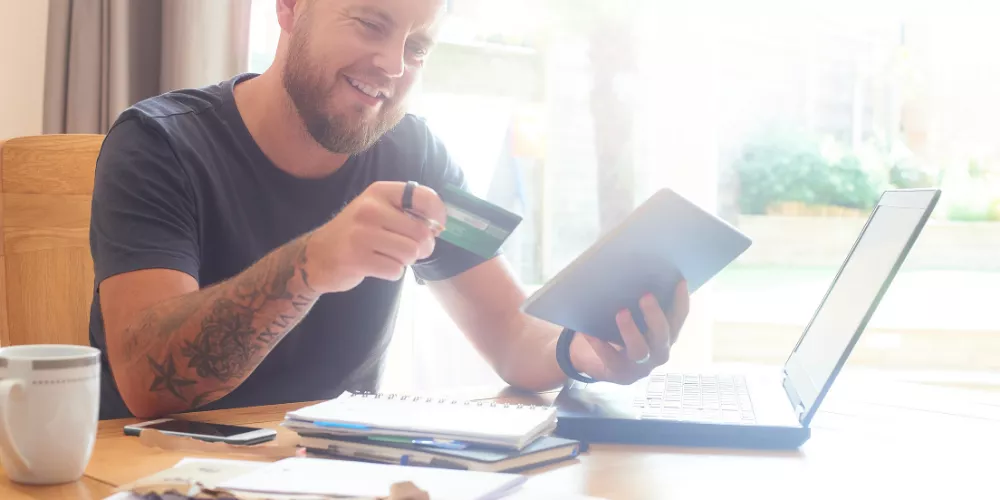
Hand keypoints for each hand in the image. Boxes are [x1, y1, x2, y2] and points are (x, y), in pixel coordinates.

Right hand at [305, 181, 446, 292]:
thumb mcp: (377, 210)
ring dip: (407, 261)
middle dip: (424, 247)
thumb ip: (406, 212)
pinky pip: (396, 270)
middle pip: (421, 233)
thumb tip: (439, 226)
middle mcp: (370, 209)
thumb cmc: (356, 233)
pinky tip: (378, 266)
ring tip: (392, 257)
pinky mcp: (357, 259)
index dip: (439, 215)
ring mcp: (362, 234)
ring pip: (410, 253)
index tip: (437, 227)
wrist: (316, 255)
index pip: (424, 197)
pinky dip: (393, 272)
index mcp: (379, 192)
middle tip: (413, 250)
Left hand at [569, 280, 689, 383]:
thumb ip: (638, 303)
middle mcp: (658, 352)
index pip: (678, 318)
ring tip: (621, 312)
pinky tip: (590, 332)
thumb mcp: (632, 317)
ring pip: (640, 350)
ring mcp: (641, 366)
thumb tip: (635, 273)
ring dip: (631, 331)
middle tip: (646, 295)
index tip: (679, 281)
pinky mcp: (621, 374)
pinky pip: (611, 359)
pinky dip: (601, 345)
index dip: (681, 301)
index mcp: (666, 335)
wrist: (594, 360)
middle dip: (655, 315)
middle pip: (663, 335)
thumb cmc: (617, 331)